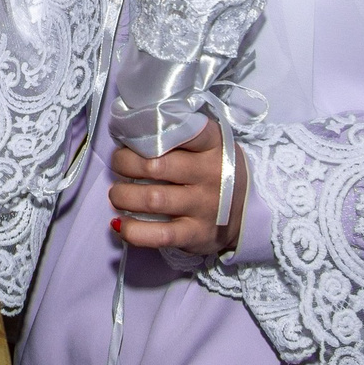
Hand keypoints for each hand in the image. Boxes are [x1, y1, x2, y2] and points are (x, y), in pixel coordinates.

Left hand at [109, 120, 245, 254]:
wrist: (246, 213)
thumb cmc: (214, 171)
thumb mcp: (208, 145)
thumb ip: (179, 134)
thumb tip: (130, 132)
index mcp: (212, 145)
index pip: (181, 129)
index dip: (148, 131)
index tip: (132, 137)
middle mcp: (209, 175)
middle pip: (155, 165)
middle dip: (125, 163)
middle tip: (118, 164)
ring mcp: (203, 207)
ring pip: (152, 199)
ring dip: (122, 195)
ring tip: (117, 193)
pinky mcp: (195, 234)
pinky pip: (158, 235)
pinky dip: (132, 230)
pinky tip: (120, 223)